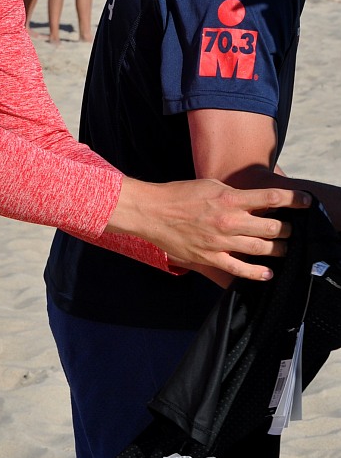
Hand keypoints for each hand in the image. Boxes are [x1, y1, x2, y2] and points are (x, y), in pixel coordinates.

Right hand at [108, 177, 310, 282]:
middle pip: (273, 227)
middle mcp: (229, 221)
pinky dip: (257, 273)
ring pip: (262, 249)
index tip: (306, 202)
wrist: (152, 212)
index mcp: (230, 198)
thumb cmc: (179, 195)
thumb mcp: (211, 184)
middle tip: (291, 229)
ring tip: (283, 247)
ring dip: (277, 248)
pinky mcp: (210, 257)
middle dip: (287, 228)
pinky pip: (240, 270)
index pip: (272, 198)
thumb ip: (235, 194)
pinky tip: (268, 273)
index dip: (295, 200)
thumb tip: (257, 201)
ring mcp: (220, 242)